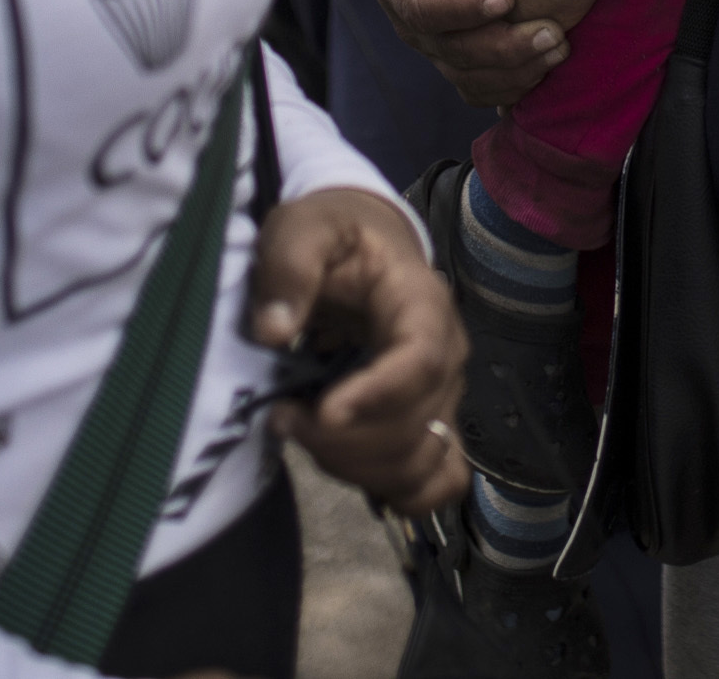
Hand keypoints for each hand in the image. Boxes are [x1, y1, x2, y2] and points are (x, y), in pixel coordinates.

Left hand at [245, 186, 468, 515]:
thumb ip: (288, 268)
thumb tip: (273, 331)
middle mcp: (446, 357)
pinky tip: (344, 465)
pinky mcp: (431, 427)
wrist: (365, 247)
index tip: (322, 412)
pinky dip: (394, 490)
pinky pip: (434, 483)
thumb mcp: (301, 228)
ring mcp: (443, 397)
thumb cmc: (334, 235)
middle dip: (341, 439)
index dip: (377, 394)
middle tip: (281, 416)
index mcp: (422, 304)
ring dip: (352, 466)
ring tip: (298, 429)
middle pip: (415, 424)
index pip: (421, 360)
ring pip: (419, 462)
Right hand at [370, 0, 570, 106]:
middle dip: (504, 46)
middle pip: (453, 51)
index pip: (424, 8)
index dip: (464, 8)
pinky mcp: (456, 64)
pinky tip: (547, 68)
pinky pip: (480, 91)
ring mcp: (434, 50)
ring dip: (517, 71)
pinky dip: (513, 88)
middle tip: (552, 32)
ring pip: (469, 79)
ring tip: (560, 48)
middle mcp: (411, 26)